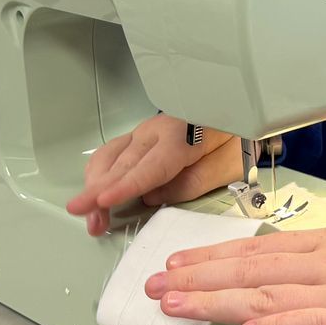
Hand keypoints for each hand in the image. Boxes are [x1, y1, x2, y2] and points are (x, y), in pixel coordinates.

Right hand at [67, 115, 240, 235]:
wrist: (237, 106)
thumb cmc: (236, 135)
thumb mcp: (228, 164)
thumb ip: (193, 182)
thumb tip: (153, 198)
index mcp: (180, 136)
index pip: (148, 167)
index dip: (124, 186)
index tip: (103, 201)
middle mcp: (155, 131)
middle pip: (122, 164)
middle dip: (99, 192)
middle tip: (88, 218)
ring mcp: (144, 132)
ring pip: (109, 156)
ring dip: (95, 185)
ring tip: (89, 213)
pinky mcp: (140, 136)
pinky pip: (112, 153)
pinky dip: (98, 173)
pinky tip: (94, 190)